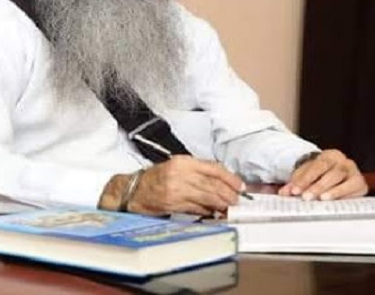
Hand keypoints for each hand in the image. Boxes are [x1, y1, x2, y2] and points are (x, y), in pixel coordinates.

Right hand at [100, 155, 245, 215]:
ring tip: (228, 207)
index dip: (229, 178)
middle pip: (212, 184)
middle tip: (237, 200)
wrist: (134, 190)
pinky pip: (196, 208)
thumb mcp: (177, 166)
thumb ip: (198, 171)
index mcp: (182, 162)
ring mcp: (176, 190)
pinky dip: (207, 211)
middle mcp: (180, 174)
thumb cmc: (156, 177)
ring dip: (220, 204)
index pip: (213, 168)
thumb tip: (222, 182)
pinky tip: (214, 212)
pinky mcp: (173, 204)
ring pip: (206, 197)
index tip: (239, 186)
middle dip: (228, 193)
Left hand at [278, 149, 367, 200]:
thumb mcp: (305, 174)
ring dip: (333, 192)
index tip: (296, 190)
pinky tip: (335, 204)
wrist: (334, 173)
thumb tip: (284, 193)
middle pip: (333, 173)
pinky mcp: (361, 186)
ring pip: (347, 181)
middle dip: (318, 186)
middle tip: (307, 197)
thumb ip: (294, 183)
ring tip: (321, 199)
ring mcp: (355, 174)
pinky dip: (344, 198)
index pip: (318, 165)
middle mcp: (345, 163)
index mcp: (330, 156)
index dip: (306, 178)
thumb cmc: (319, 173)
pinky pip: (355, 192)